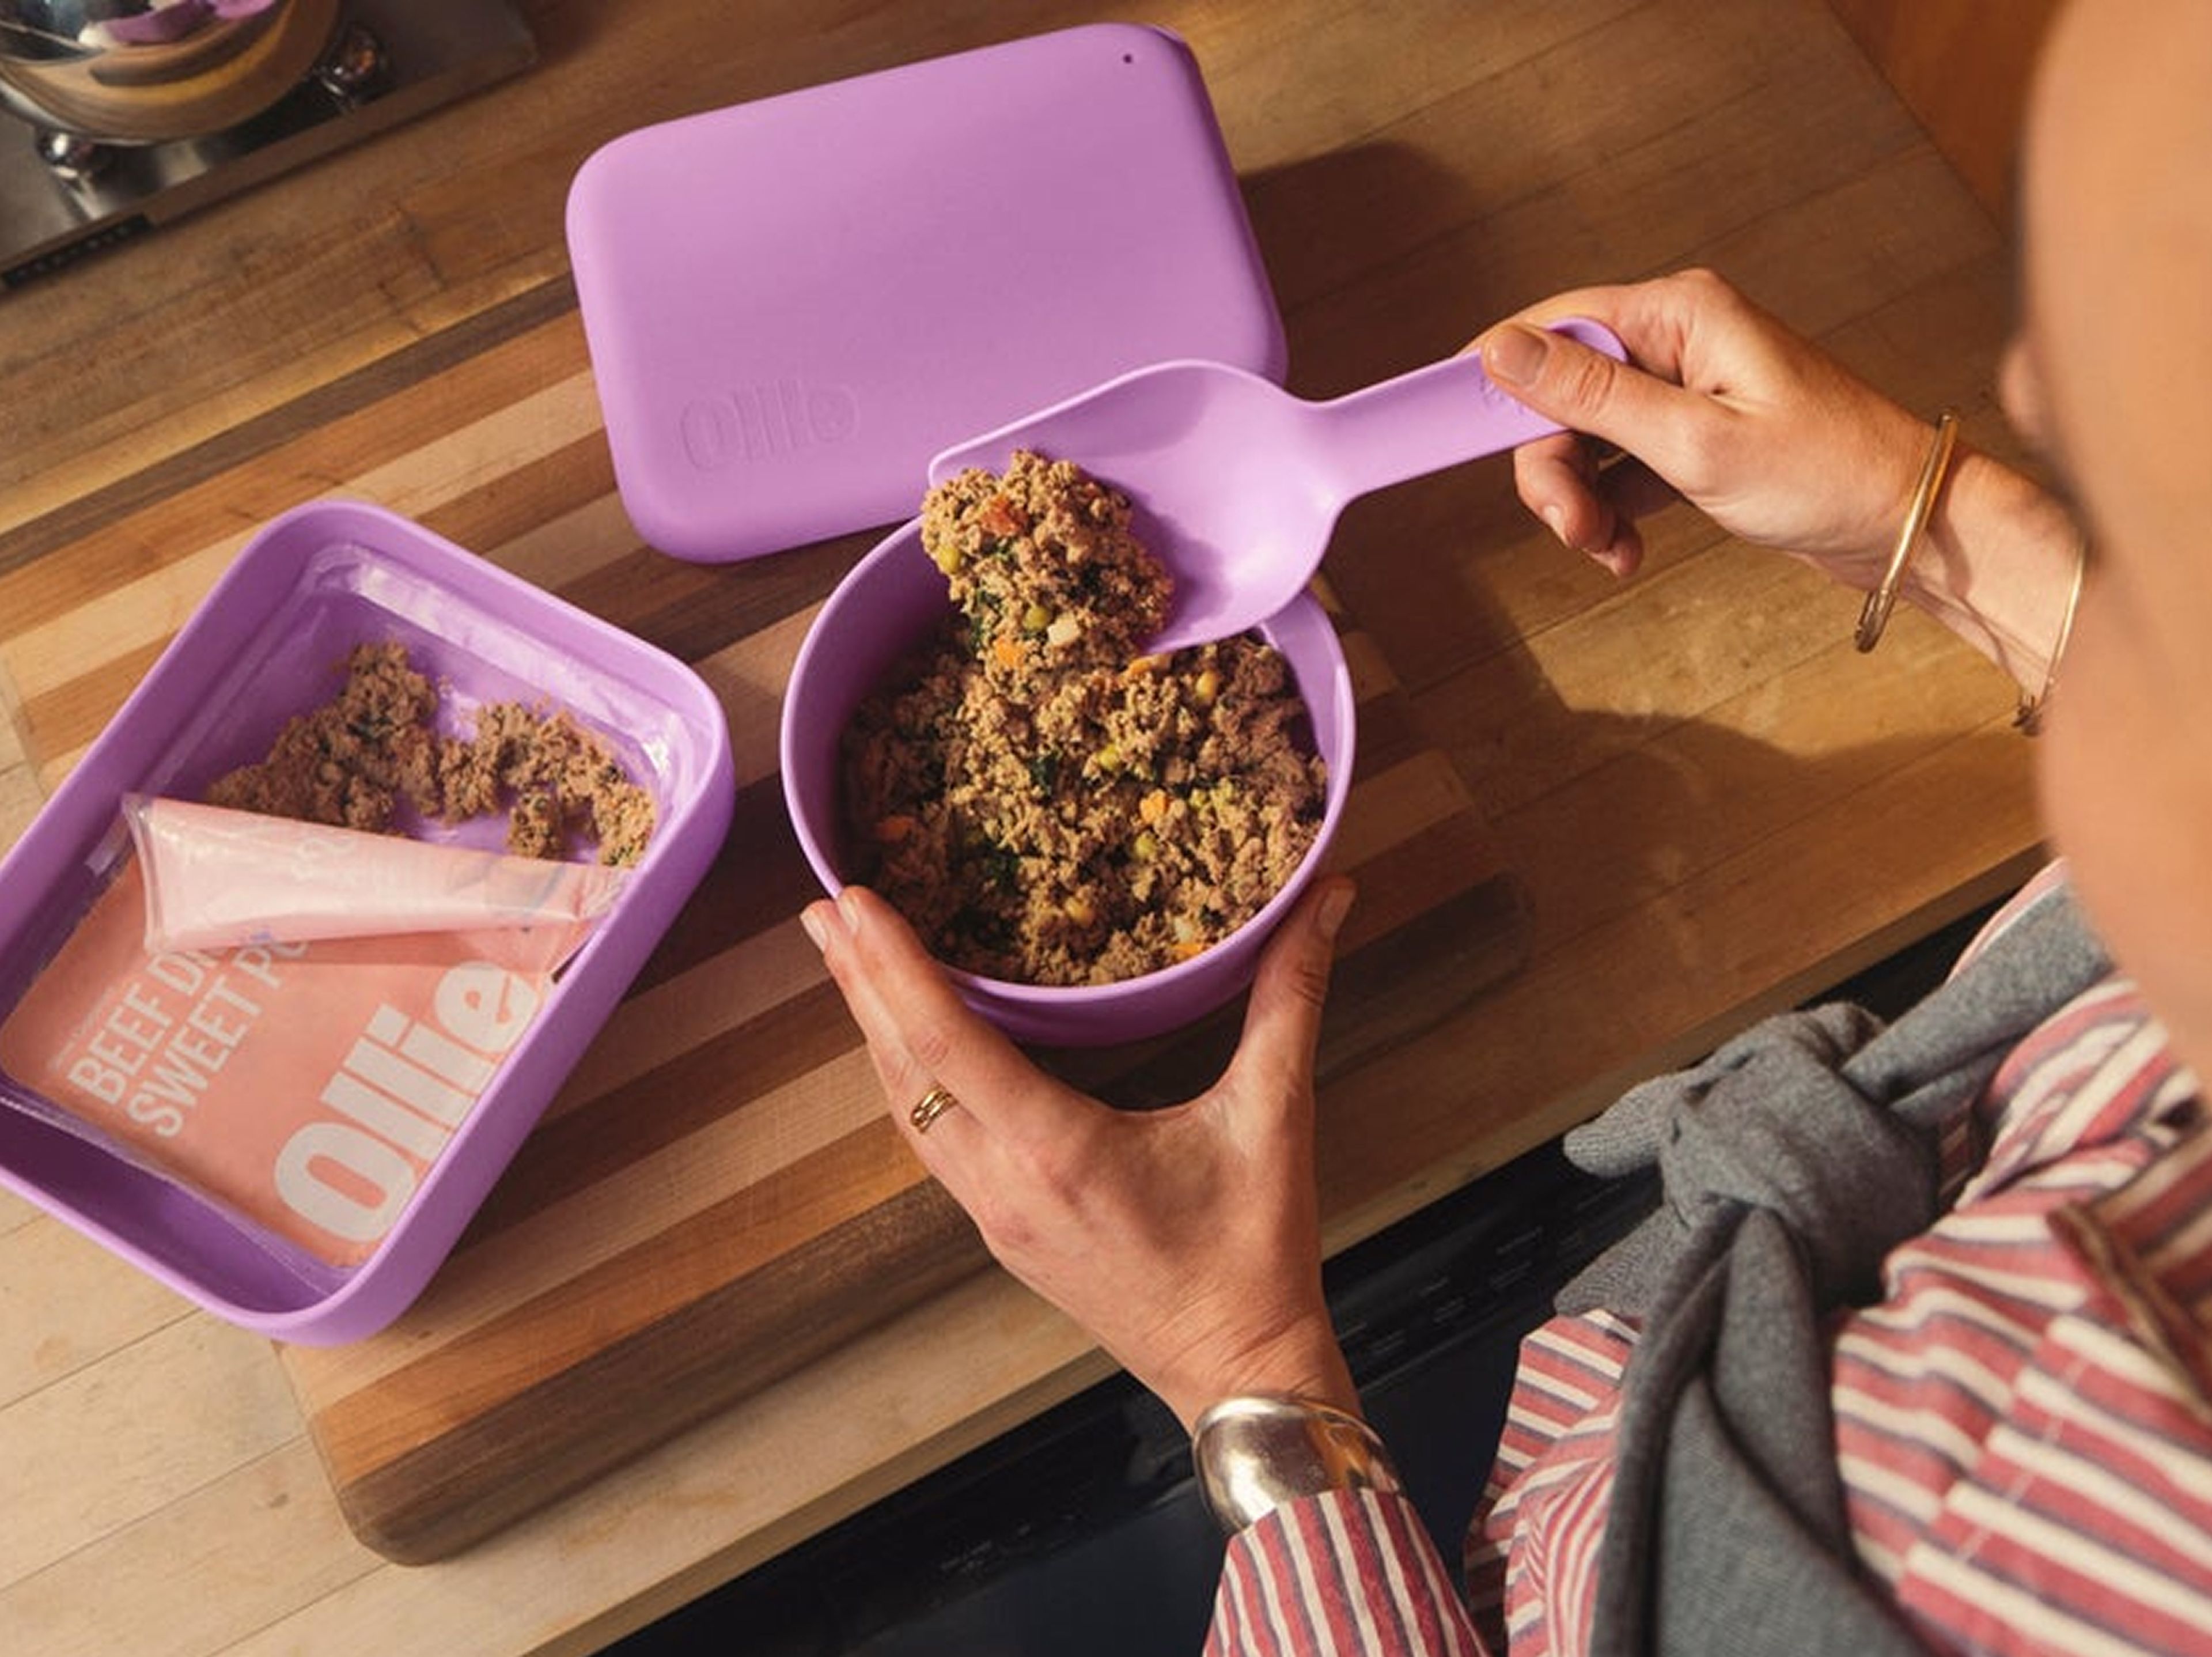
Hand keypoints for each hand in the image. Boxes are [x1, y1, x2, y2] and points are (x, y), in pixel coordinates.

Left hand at [802, 878, 1361, 1431]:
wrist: (1239, 1372)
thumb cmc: (1253, 1255)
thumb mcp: (1274, 1119)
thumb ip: (1290, 999)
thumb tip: (1329, 897)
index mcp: (1057, 1152)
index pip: (945, 1044)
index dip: (892, 968)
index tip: (852, 901)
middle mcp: (1004, 1184)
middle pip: (902, 1072)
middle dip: (857, 982)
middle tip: (822, 905)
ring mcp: (993, 1213)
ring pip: (906, 1110)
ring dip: (872, 1029)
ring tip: (846, 957)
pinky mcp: (1000, 1228)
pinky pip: (930, 1140)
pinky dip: (906, 1077)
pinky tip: (903, 1043)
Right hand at [1475, 267, 1931, 579]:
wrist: (1908, 526)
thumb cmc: (1824, 474)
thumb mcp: (1692, 441)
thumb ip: (1590, 395)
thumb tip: (1502, 350)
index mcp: (1678, 313)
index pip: (1550, 326)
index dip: (1494, 379)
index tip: (1444, 427)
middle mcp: (1677, 339)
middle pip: (1560, 395)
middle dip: (1552, 469)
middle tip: (1571, 529)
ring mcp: (1685, 389)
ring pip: (1584, 440)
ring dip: (1581, 501)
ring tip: (1610, 550)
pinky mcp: (1692, 436)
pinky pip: (1618, 469)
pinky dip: (1612, 512)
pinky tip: (1628, 550)